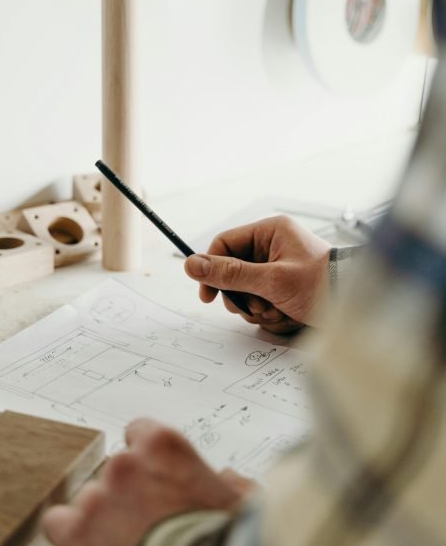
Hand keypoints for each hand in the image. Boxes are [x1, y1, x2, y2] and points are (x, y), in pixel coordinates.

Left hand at [43, 419, 253, 545]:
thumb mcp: (242, 505)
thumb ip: (231, 484)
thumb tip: (229, 481)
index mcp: (165, 446)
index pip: (139, 432)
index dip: (147, 460)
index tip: (153, 478)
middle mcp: (125, 463)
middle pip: (115, 470)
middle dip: (127, 492)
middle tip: (146, 521)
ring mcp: (96, 496)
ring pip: (89, 499)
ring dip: (103, 517)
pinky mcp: (76, 533)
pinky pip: (57, 523)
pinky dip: (70, 536)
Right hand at [185, 216, 330, 331]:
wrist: (353, 306)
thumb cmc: (321, 285)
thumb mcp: (271, 281)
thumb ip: (230, 274)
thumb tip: (192, 265)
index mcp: (270, 231)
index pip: (224, 244)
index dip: (211, 269)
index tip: (207, 296)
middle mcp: (272, 245)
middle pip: (232, 271)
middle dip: (241, 295)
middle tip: (254, 307)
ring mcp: (277, 266)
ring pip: (245, 289)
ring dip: (255, 306)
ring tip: (275, 311)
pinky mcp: (282, 285)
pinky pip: (259, 299)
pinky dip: (267, 312)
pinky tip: (283, 314)